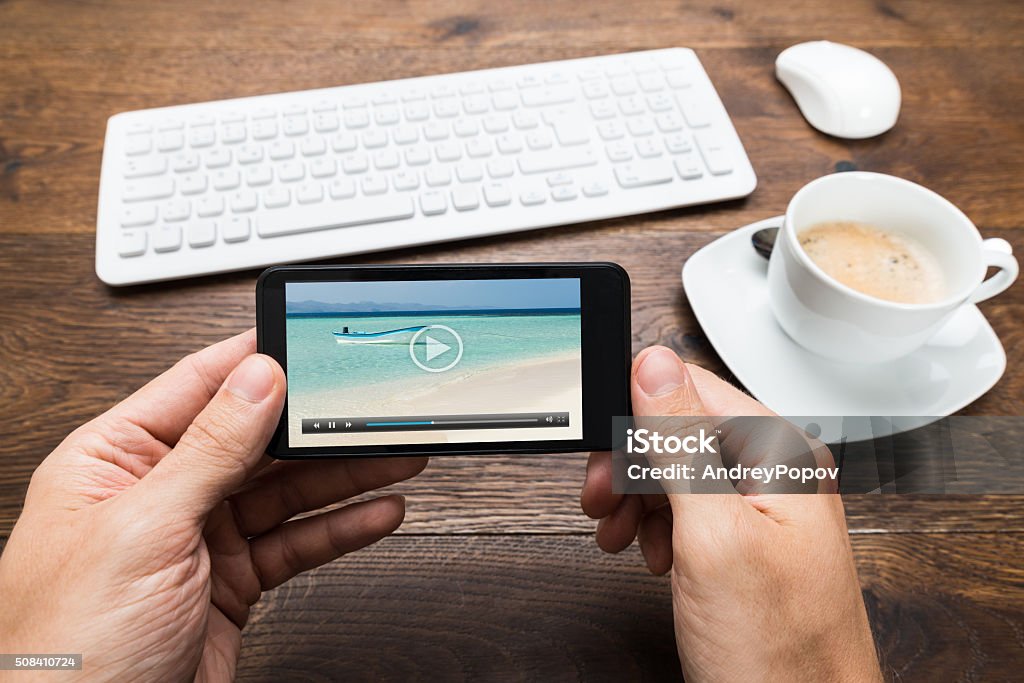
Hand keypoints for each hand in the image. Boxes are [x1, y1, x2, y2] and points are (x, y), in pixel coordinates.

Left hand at [0, 330, 425, 681]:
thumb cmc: (70, 650)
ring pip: (284, 492)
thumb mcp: (144, 529)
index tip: (310, 342)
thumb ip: (209, 450)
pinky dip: (337, 529)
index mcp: (113, 461)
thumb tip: (257, 378)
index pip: (195, 387)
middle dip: (317, 426)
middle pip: (254, 441)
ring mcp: (196, 540)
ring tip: (395, 456)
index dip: (255, 361)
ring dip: (343, 476)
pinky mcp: (229, 583)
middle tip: (373, 410)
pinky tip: (375, 512)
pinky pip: (294, 543)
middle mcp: (157, 494)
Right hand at [582, 346, 879, 681]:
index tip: (598, 457)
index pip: (690, 390)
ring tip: (618, 535)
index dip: (632, 417)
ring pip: (678, 472)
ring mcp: (763, 510)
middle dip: (629, 465)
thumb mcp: (713, 536)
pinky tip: (650, 554)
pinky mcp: (747, 544)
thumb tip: (653, 364)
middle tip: (599, 503)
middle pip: (680, 431)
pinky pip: (690, 510)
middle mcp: (777, 473)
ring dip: (637, 499)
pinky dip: (658, 527)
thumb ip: (680, 444)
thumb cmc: (778, 651)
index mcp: (779, 453)